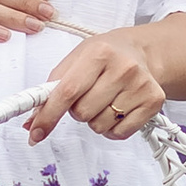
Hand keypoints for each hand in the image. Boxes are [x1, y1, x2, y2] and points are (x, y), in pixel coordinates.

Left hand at [26, 27, 166, 143]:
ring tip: (104, 100)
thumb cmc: (105, 56)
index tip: (36, 133)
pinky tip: (117, 110)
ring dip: (95, 119)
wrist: (142, 51)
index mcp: (99, 53)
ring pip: (99, 126)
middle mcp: (123, 68)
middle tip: (87, 95)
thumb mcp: (76, 60)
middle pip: (82, 113)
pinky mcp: (153, 102)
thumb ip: (51, 89)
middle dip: (77, 110)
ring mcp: (140, 86)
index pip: (67, 92)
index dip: (48, 115)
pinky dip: (112, 128)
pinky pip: (119, 133)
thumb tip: (31, 123)